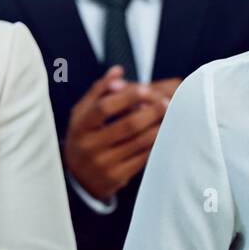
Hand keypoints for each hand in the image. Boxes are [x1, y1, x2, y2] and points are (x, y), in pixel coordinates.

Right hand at [63, 67, 176, 201]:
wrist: (78, 179)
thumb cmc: (85, 137)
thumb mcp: (83, 114)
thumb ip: (99, 91)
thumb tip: (117, 70)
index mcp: (79, 126)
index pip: (104, 108)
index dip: (127, 97)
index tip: (147, 88)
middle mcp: (88, 146)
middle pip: (127, 125)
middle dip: (151, 112)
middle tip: (168, 102)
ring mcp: (103, 164)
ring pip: (139, 142)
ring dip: (157, 127)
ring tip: (169, 117)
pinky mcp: (116, 178)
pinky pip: (142, 158)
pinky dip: (154, 144)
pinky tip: (162, 135)